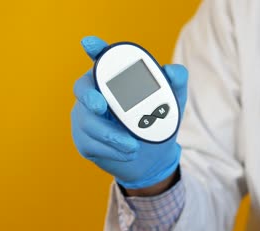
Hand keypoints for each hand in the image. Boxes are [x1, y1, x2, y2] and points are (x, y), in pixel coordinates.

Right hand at [71, 36, 187, 189]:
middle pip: (82, 88)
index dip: (95, 49)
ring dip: (111, 135)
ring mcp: (85, 117)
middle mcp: (96, 93)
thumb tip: (171, 72)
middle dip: (88, 96)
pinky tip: (129, 153)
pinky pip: (92, 144)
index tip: (90, 44)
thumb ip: (177, 82)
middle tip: (100, 106)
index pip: (102, 59)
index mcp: (115, 78)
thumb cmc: (159, 121)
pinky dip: (112, 151)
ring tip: (134, 146)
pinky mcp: (84, 141)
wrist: (154, 157)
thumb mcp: (173, 102)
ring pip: (88, 122)